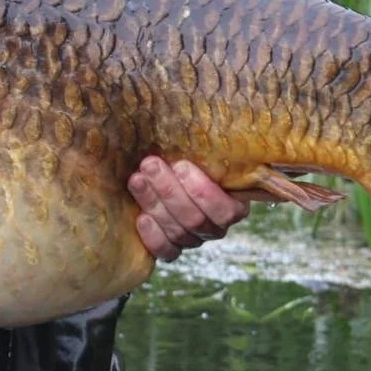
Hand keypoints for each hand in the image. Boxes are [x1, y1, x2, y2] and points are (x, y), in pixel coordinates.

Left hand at [128, 156, 249, 262]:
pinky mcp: (172, 249)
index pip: (224, 209)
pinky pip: (166, 252)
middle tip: (149, 165)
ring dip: (154, 203)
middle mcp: (215, 227)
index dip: (202, 190)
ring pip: (177, 231)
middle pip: (195, 219)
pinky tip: (141, 218)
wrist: (166, 175)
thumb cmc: (188, 158)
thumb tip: (205, 117)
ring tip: (137, 179)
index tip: (180, 165)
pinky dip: (154, 237)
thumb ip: (207, 145)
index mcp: (234, 205)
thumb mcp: (202, 150)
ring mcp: (193, 240)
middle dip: (169, 190)